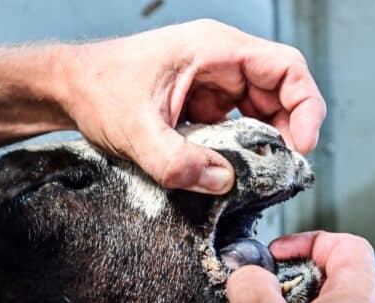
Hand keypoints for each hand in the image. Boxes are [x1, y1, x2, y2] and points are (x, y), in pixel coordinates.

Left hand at [54, 19, 325, 193]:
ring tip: (259, 174)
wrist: (68, 88)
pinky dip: (242, 148)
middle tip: (281, 169)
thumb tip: (224, 182)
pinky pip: (238, 123)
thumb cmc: (97, 90)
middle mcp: (221, 61)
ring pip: (262, 109)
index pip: (286, 67)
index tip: (302, 144)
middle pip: (281, 91)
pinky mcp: (203, 102)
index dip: (306, 104)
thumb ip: (175, 161)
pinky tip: (232, 170)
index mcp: (215, 49)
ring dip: (267, 142)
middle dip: (289, 131)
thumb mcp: (134, 130)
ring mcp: (213, 81)